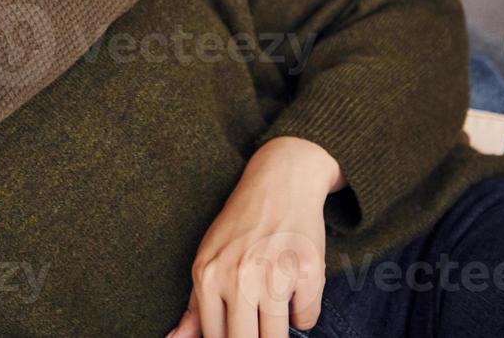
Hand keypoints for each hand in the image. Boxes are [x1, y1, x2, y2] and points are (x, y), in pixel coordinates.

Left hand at [167, 137, 343, 337]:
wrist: (281, 182)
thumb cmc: (241, 225)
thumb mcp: (208, 258)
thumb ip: (194, 306)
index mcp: (208, 276)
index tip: (237, 330)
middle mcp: (239, 278)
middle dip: (252, 337)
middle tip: (255, 324)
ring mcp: (275, 276)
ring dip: (276, 330)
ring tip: (272, 309)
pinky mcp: (308, 272)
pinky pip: (306, 320)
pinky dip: (301, 313)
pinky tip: (293, 291)